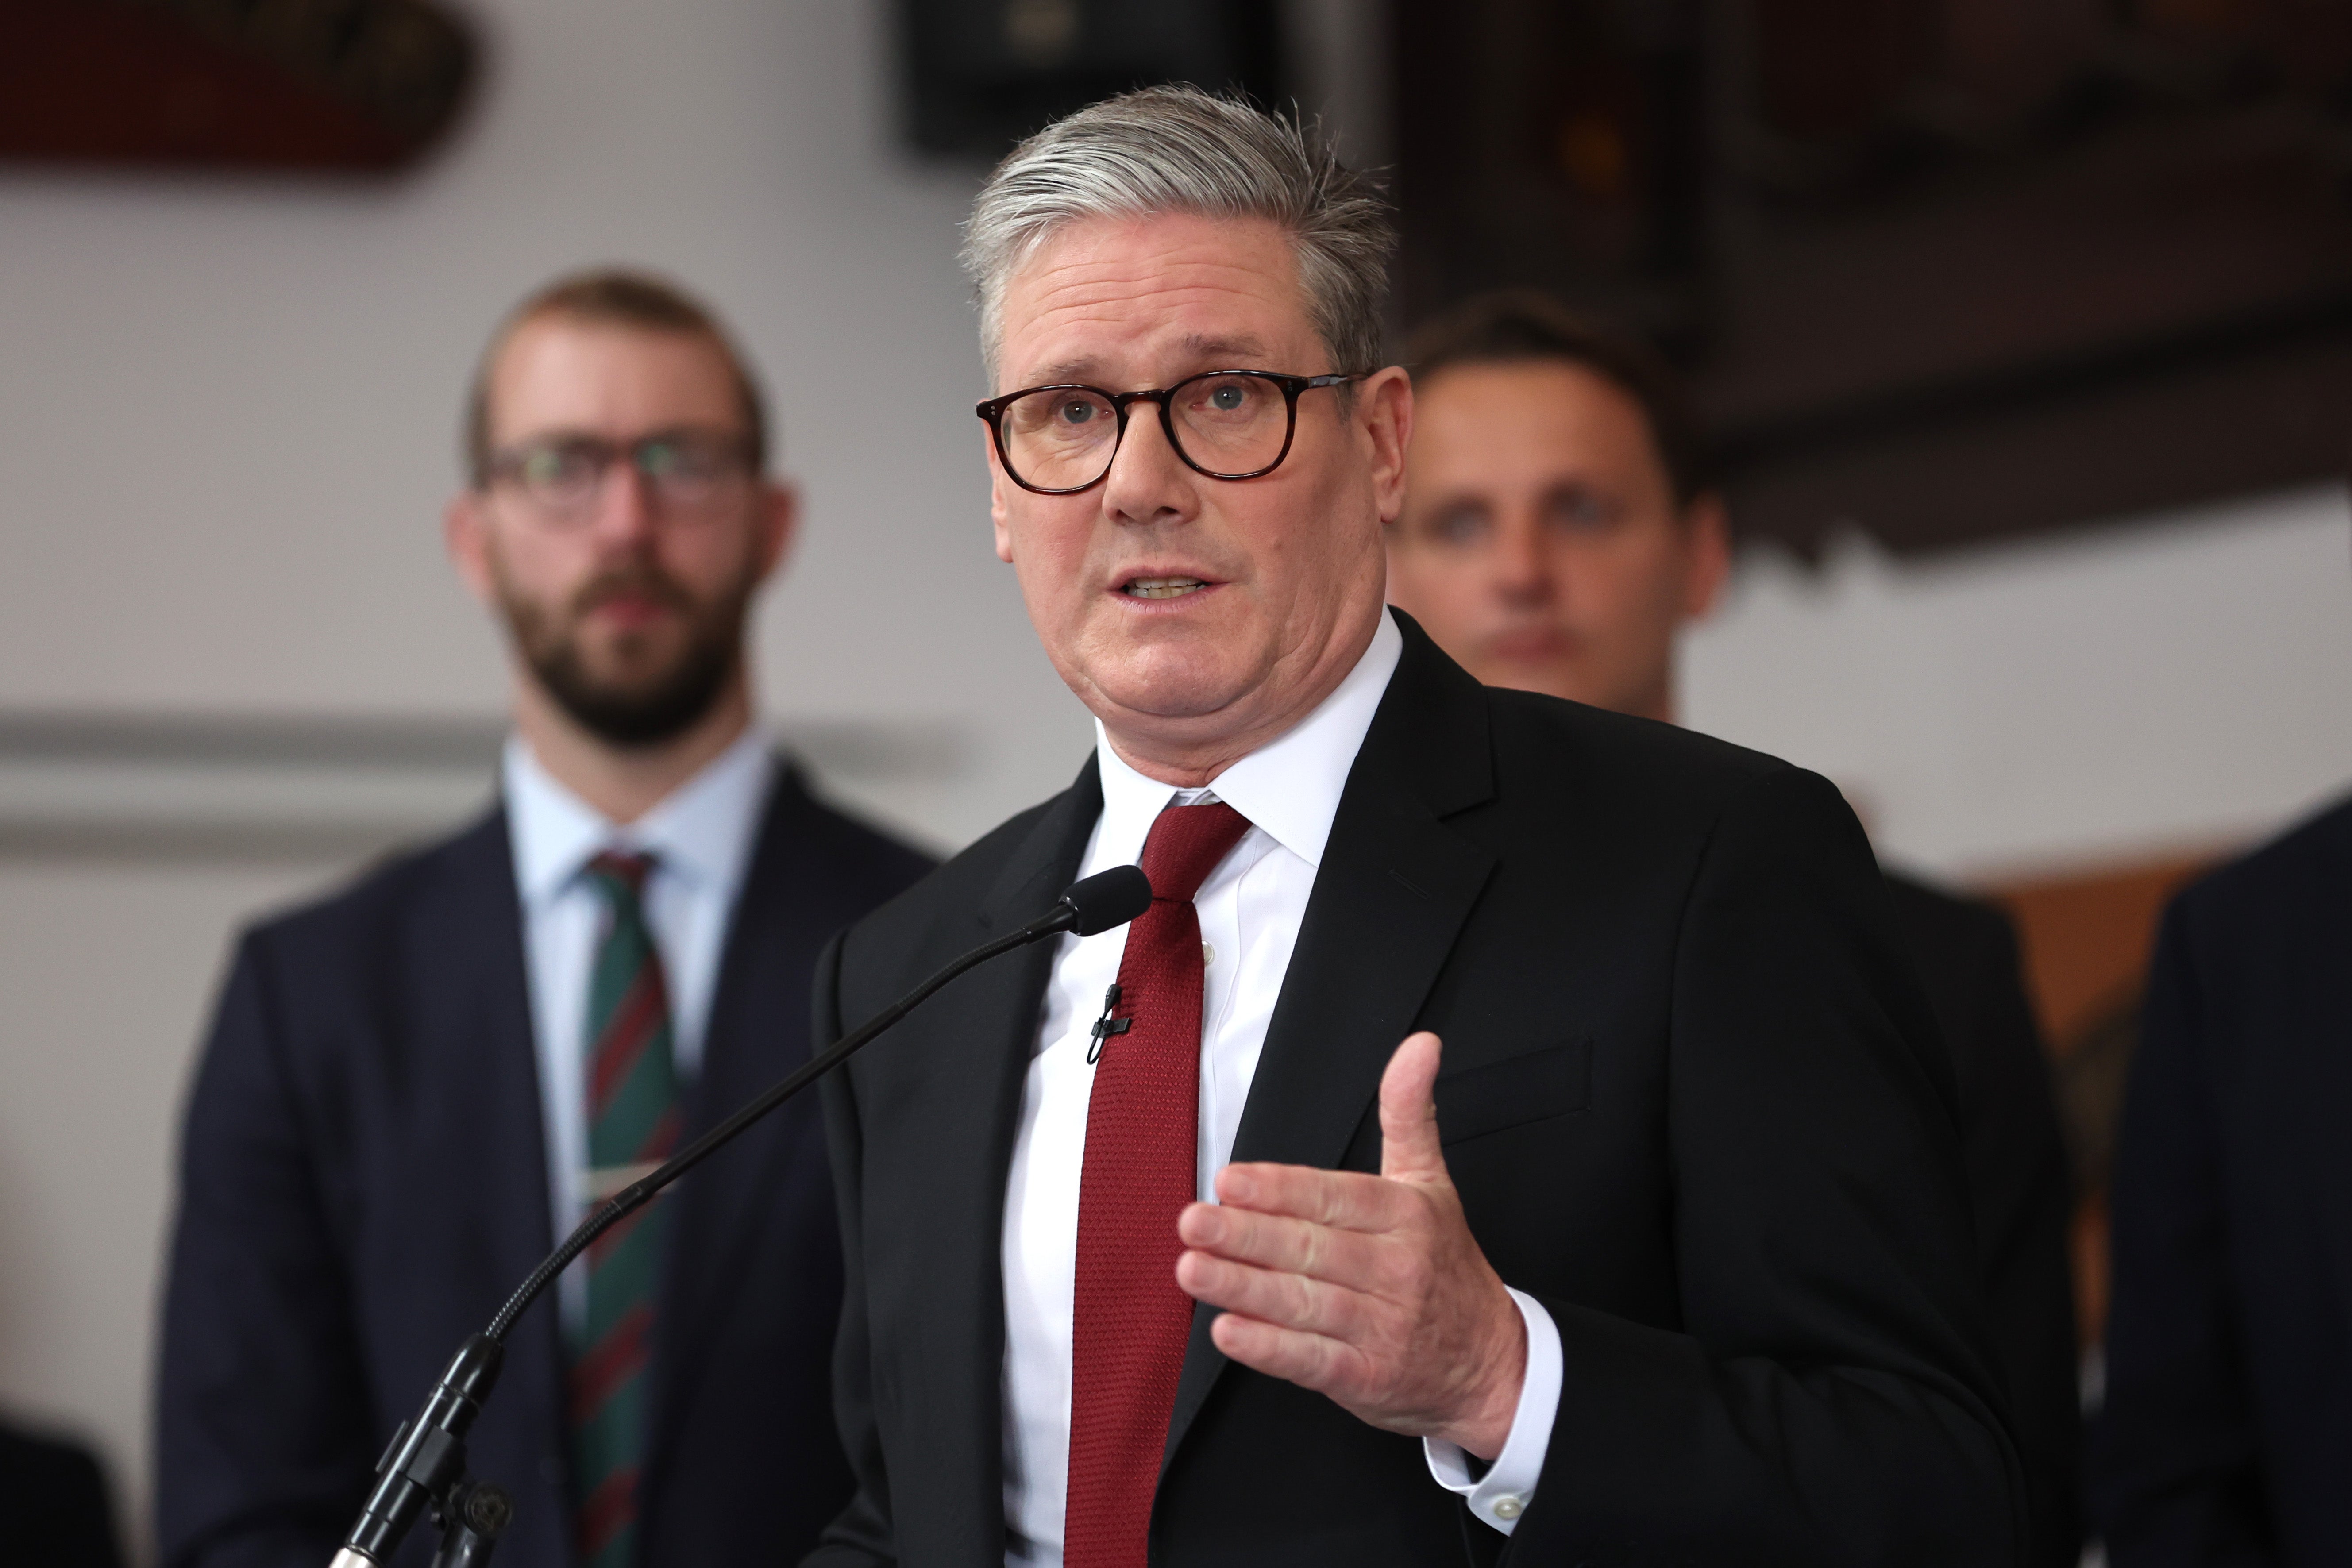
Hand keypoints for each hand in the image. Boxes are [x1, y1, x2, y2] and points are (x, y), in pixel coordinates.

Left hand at [1174, 1031, 1526, 1458]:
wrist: (1492, 1363)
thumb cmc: (1446, 1266)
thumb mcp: (1433, 1182)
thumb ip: (1410, 1113)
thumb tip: (1420, 1046)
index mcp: (1406, 1217)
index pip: (1334, 1198)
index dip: (1280, 1190)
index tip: (1230, 1181)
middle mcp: (1395, 1270)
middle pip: (1311, 1248)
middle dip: (1246, 1235)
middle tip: (1195, 1221)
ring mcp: (1381, 1326)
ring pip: (1303, 1302)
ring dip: (1242, 1287)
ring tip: (1193, 1269)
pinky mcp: (1366, 1377)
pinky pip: (1311, 1360)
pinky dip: (1268, 1348)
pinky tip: (1228, 1331)